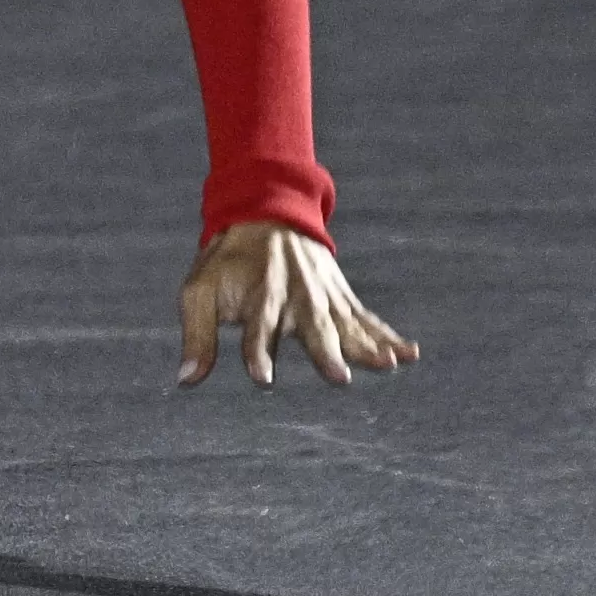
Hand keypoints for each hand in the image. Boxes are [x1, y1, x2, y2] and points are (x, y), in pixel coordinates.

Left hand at [175, 223, 416, 389]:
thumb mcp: (198, 291)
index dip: (257, 353)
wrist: (264, 212)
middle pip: (312, 329)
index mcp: (259, 297)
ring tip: (389, 365)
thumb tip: (185, 382)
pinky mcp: (340, 296)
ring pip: (347, 325)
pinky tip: (410, 354)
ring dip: (368, 345)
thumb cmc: (226, 262)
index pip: (256, 330)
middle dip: (325, 353)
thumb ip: (196, 336)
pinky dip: (388, 336)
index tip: (264, 378)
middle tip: (340, 378)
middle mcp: (295, 298)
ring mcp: (322, 297)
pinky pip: (367, 319)